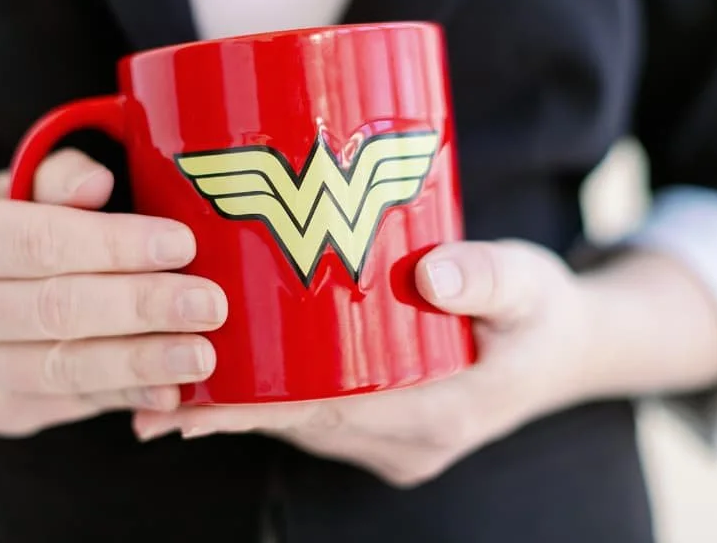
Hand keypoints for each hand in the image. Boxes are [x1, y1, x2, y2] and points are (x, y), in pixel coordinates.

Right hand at [0, 149, 227, 436]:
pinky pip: (73, 404)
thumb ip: (60, 177)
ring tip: (202, 355)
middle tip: (209, 304)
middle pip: (57, 310)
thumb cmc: (11, 232)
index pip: (40, 243)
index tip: (183, 245)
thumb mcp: (22, 189)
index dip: (115, 245)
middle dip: (142, 306)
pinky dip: (127, 397)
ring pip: (65, 368)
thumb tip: (97, 183)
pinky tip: (173, 390)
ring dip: (142, 362)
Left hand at [132, 240, 599, 486]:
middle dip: (231, 412)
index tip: (196, 399)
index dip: (260, 408)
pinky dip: (274, 402)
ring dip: (243, 409)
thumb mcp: (529, 284)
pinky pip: (320, 419)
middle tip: (152, 396)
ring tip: (167, 391)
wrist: (564, 348)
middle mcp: (410, 442)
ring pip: (305, 425)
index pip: (331, 415)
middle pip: (303, 425)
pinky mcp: (386, 428)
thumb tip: (435, 274)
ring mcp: (397, 442)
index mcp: (441, 416)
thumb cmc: (543, 312)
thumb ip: (488, 277)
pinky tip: (226, 385)